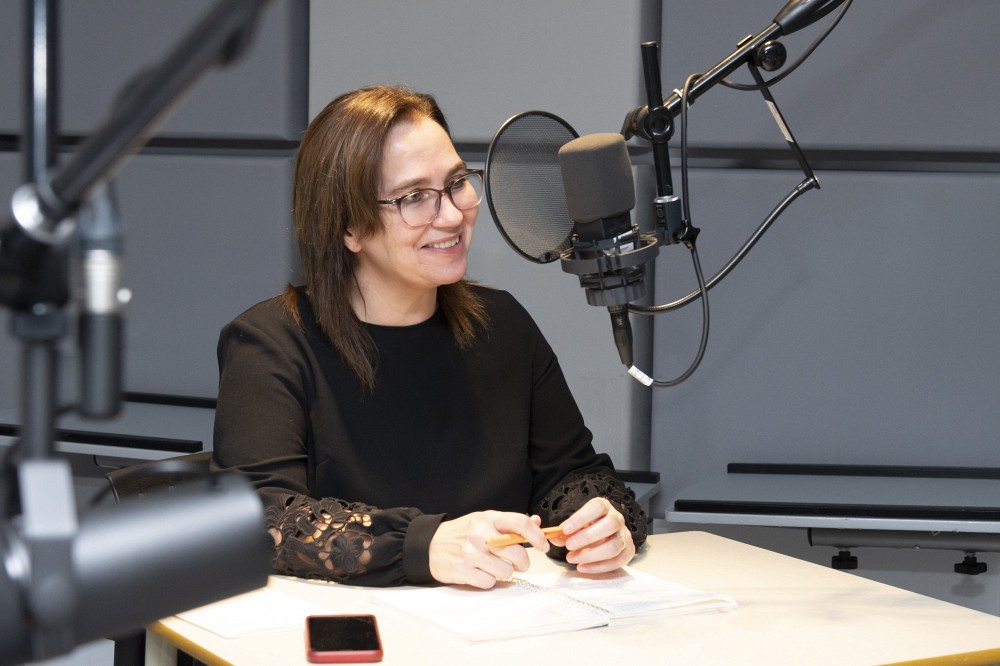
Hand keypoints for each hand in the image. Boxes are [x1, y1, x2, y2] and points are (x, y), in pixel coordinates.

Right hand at [429, 511, 549, 588]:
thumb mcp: (484, 521)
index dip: (537, 536)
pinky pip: (489, 582)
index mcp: (488, 518)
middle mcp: (479, 534)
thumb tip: (536, 522)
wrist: (429, 545)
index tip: (544, 546)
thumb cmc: (461, 533)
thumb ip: (509, 523)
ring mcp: (470, 553)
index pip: (520, 524)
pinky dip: (488, 580)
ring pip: (505, 571)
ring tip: (493, 566)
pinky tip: (479, 572)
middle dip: (522, 562)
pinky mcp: (462, 571)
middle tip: (518, 563)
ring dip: (503, 572)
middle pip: (516, 553)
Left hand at [549, 497, 634, 573]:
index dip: (581, 518)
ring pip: (613, 546)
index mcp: (604, 507)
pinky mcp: (628, 551)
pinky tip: (582, 567)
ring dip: (591, 555)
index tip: (565, 529)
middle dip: (587, 537)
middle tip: (569, 546)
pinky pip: (617, 561)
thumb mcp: (575, 526)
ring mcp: (625, 535)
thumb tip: (553, 537)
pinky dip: (598, 567)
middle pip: (609, 525)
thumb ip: (564, 532)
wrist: (604, 536)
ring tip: (572, 558)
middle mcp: (617, 519)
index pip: (597, 507)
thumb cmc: (588, 528)